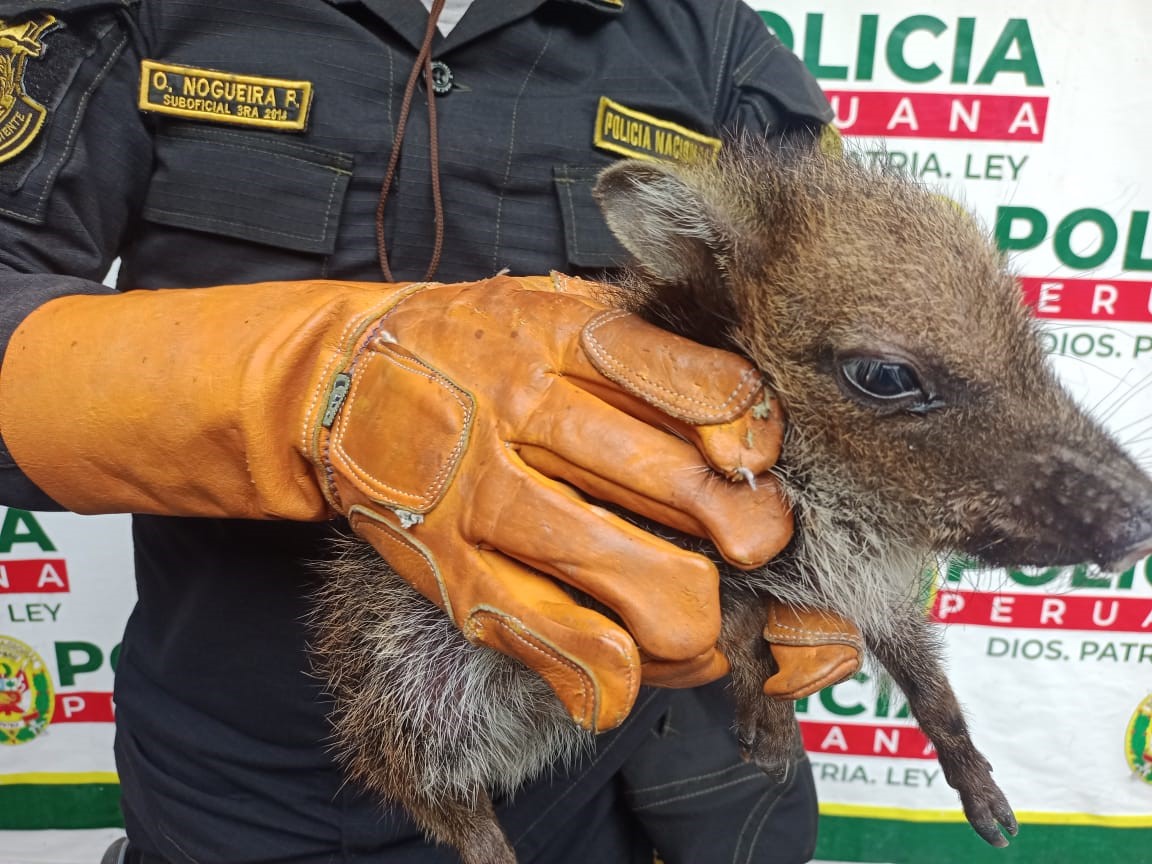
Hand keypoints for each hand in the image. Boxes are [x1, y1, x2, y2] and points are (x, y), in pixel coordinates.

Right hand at [314, 274, 792, 729]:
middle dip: (744, 530)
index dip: (749, 434)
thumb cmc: (473, 344)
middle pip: (676, 483)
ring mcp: (483, 494)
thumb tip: (746, 422)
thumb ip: (645, 348)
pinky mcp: (453, 570)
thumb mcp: (556, 307)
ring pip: (624, 570)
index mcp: (564, 334)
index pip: (697, 386)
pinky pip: (551, 637)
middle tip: (754, 543)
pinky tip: (632, 669)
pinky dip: (610, 673)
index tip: (754, 461)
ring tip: (701, 611)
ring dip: (691, 611)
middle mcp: (525, 409)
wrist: (344, 378)